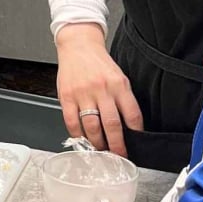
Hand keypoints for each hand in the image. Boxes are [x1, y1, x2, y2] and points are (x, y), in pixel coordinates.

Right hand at [55, 23, 143, 155]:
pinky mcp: (66, 96)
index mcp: (119, 85)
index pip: (132, 114)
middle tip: (118, 155)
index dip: (135, 133)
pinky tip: (82, 139)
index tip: (134, 144)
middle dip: (116, 145)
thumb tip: (127, 125)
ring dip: (97, 143)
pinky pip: (72, 122)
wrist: (78, 46)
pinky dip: (78, 134)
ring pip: (92, 126)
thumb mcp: (119, 77)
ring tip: (100, 149)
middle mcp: (102, 89)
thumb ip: (123, 99)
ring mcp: (83, 93)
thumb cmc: (99, 63)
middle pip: (112, 125)